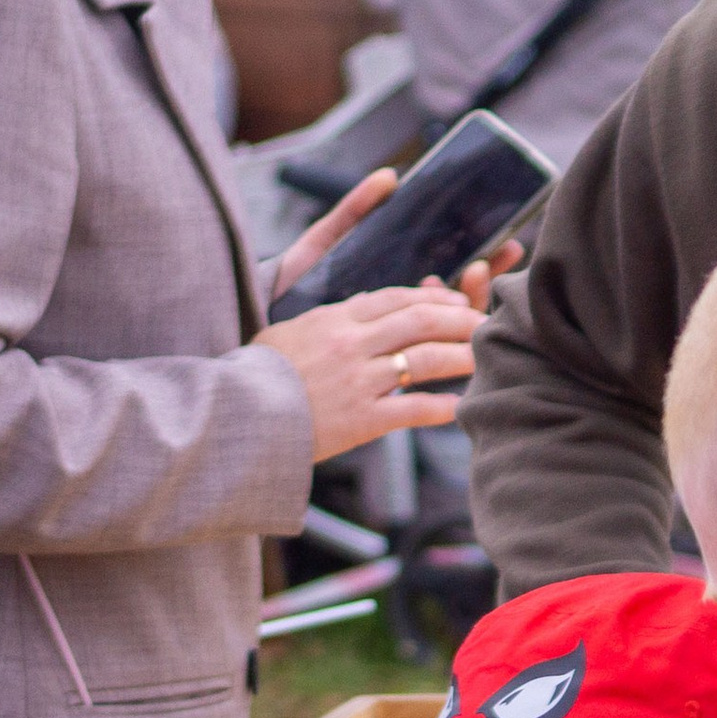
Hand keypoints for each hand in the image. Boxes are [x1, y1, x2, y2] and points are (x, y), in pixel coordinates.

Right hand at [255, 171, 501, 463]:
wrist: (234, 420)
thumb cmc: (254, 377)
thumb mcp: (288, 334)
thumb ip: (329, 319)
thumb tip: (367, 304)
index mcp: (333, 320)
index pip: (397, 297)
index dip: (434, 297)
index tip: (455, 302)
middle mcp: (350, 346)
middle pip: (421, 320)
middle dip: (460, 320)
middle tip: (483, 325)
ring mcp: (357, 382)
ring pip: (427, 360)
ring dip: (462, 357)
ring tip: (483, 359)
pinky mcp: (360, 420)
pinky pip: (413, 409)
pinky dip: (442, 408)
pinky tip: (459, 407)